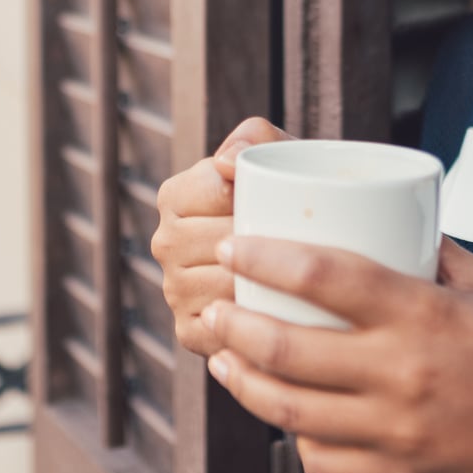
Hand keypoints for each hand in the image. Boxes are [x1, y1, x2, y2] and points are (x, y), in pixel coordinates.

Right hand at [151, 116, 292, 356]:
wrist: (306, 257)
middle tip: (306, 244)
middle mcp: (166, 242)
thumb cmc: (292, 198)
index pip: (215, 190)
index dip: (259, 196)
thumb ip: (253, 138)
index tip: (291, 201)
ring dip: (263, 287)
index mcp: (175, 195)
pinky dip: (252, 327)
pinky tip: (280, 316)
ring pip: (222, 288)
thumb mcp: (279, 156)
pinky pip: (221, 333)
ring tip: (300, 280)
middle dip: (266, 244)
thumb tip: (227, 164)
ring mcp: (174, 289)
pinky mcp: (188, 330)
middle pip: (220, 242)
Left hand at [204, 236, 472, 472]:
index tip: (233, 246)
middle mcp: (404, 374)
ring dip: (242, 380)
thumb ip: (433, 252)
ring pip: (288, 409)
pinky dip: (292, 432)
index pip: (325, 276)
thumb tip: (383, 212)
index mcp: (426, 314)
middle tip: (211, 303)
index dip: (265, 258)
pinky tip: (280, 411)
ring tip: (223, 356)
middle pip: (286, 347)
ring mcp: (398, 433)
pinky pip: (321, 458)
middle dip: (232, 322)